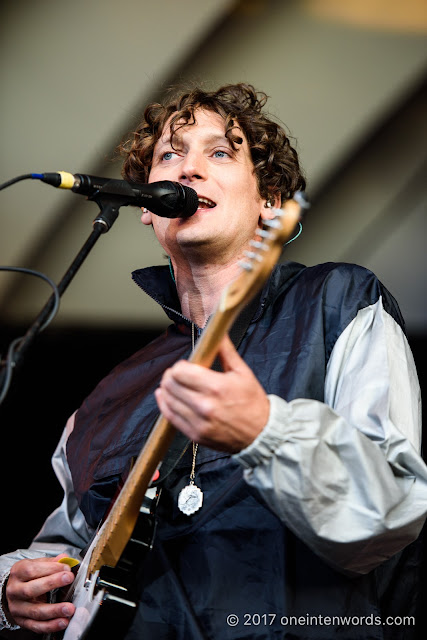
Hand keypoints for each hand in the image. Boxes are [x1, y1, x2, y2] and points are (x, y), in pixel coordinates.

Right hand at [5, 554, 74, 633]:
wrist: (15, 591)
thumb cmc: (28, 576)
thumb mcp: (37, 564)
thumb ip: (52, 562)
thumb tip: (65, 559)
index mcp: (18, 572)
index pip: (32, 570)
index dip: (50, 568)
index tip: (66, 568)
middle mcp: (15, 590)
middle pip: (31, 589)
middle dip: (52, 584)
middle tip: (69, 579)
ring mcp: (18, 608)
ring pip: (35, 611)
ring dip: (54, 610)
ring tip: (69, 608)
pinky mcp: (22, 621)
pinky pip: (36, 626)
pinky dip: (51, 625)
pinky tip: (62, 621)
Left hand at [155, 334, 269, 451]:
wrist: (262, 433)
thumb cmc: (253, 403)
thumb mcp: (243, 372)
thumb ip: (225, 350)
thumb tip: (217, 331)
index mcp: (216, 387)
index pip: (180, 371)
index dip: (180, 365)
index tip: (186, 365)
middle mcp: (205, 405)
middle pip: (170, 384)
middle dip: (171, 375)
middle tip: (178, 374)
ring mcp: (198, 422)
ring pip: (167, 400)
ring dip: (167, 389)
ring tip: (174, 385)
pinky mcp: (195, 434)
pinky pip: (170, 417)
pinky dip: (165, 404)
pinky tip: (167, 397)